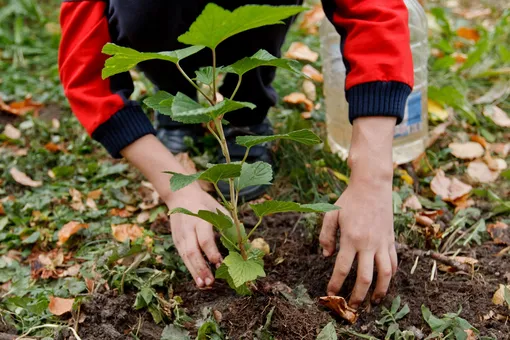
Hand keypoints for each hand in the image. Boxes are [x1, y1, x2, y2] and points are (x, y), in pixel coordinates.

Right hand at [166, 184, 226, 288]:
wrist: (181, 196)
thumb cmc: (206, 205)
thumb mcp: (219, 210)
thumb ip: (231, 226)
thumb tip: (246, 245)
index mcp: (200, 219)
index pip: (205, 239)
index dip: (212, 253)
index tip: (220, 264)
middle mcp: (188, 229)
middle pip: (193, 251)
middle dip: (201, 268)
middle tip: (210, 282)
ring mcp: (180, 236)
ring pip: (186, 257)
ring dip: (195, 272)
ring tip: (203, 285)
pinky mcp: (176, 241)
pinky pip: (183, 257)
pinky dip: (191, 269)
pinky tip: (198, 279)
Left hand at [319, 116, 397, 308]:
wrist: (372, 185)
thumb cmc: (349, 199)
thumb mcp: (331, 214)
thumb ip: (325, 235)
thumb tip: (327, 256)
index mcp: (351, 238)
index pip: (342, 268)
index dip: (336, 283)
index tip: (331, 292)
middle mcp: (368, 243)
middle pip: (365, 277)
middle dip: (358, 295)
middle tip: (352, 306)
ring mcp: (382, 243)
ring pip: (385, 274)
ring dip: (379, 291)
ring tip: (373, 302)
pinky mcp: (391, 240)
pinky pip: (393, 262)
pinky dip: (390, 275)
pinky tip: (385, 282)